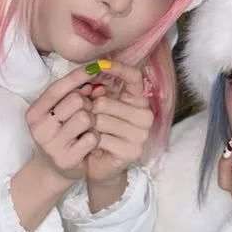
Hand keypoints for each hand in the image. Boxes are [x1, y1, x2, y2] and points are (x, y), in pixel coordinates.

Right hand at [24, 67, 99, 186]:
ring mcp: (52, 145)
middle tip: (85, 113)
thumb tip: (97, 84)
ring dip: (92, 122)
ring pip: (86, 118)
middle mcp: (39, 128)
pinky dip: (95, 138)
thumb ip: (73, 96)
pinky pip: (92, 138)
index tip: (95, 66)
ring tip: (86, 129)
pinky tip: (88, 143)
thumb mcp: (58, 114)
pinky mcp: (67, 159)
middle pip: (76, 100)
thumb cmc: (59, 135)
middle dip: (87, 104)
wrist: (52, 171)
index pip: (57, 88)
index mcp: (34, 113)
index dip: (77, 76)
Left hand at [83, 60, 154, 185]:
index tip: (99, 64)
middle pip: (105, 101)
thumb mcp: (99, 109)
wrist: (100, 167)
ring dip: (87, 127)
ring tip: (89, 134)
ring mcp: (141, 134)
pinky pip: (100, 138)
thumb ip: (98, 92)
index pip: (134, 77)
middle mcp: (145, 116)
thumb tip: (90, 76)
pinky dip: (90, 141)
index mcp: (139, 101)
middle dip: (88, 110)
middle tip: (86, 121)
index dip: (117, 68)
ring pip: (100, 120)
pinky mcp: (131, 150)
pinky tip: (92, 146)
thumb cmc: (99, 133)